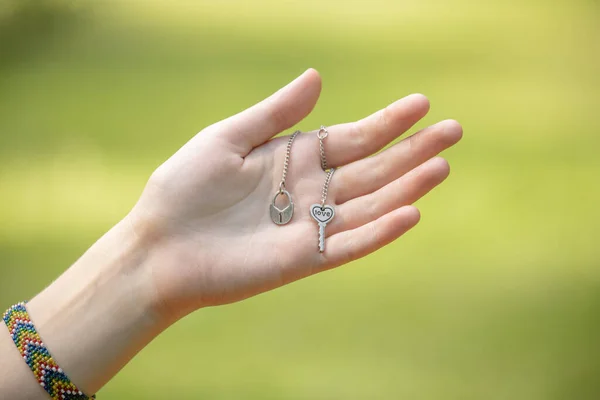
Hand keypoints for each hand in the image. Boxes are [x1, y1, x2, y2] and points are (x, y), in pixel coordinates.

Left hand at [131, 69, 461, 318]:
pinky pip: (350, 243)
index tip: (422, 104)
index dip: (387, 122)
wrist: (160, 245)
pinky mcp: (305, 258)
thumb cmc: (186, 188)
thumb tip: (317, 76)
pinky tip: (410, 212)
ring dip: (406, 187)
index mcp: (296, 157)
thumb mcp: (227, 138)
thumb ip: (275, 114)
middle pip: (372, 169)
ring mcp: (312, 225)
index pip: (353, 137)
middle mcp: (312, 190)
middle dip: (412, 150)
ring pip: (371, 204)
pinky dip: (381, 230)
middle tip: (453, 130)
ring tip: (441, 166)